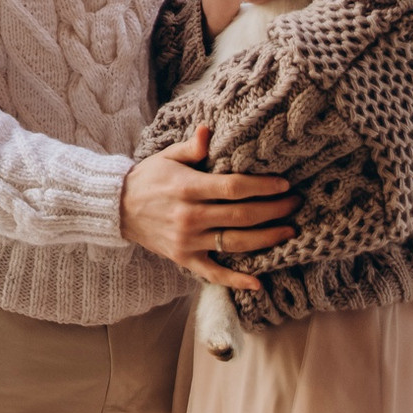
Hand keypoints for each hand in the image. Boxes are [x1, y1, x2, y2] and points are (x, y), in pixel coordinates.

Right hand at [120, 125, 295, 290]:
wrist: (117, 208)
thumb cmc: (148, 178)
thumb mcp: (167, 157)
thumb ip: (192, 147)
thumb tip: (209, 130)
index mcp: (187, 188)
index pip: (233, 188)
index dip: (262, 187)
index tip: (284, 184)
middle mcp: (190, 216)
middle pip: (241, 216)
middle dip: (273, 210)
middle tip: (295, 203)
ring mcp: (188, 241)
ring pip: (235, 243)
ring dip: (267, 239)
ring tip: (289, 231)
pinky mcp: (184, 259)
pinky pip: (214, 273)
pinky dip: (236, 280)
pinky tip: (258, 282)